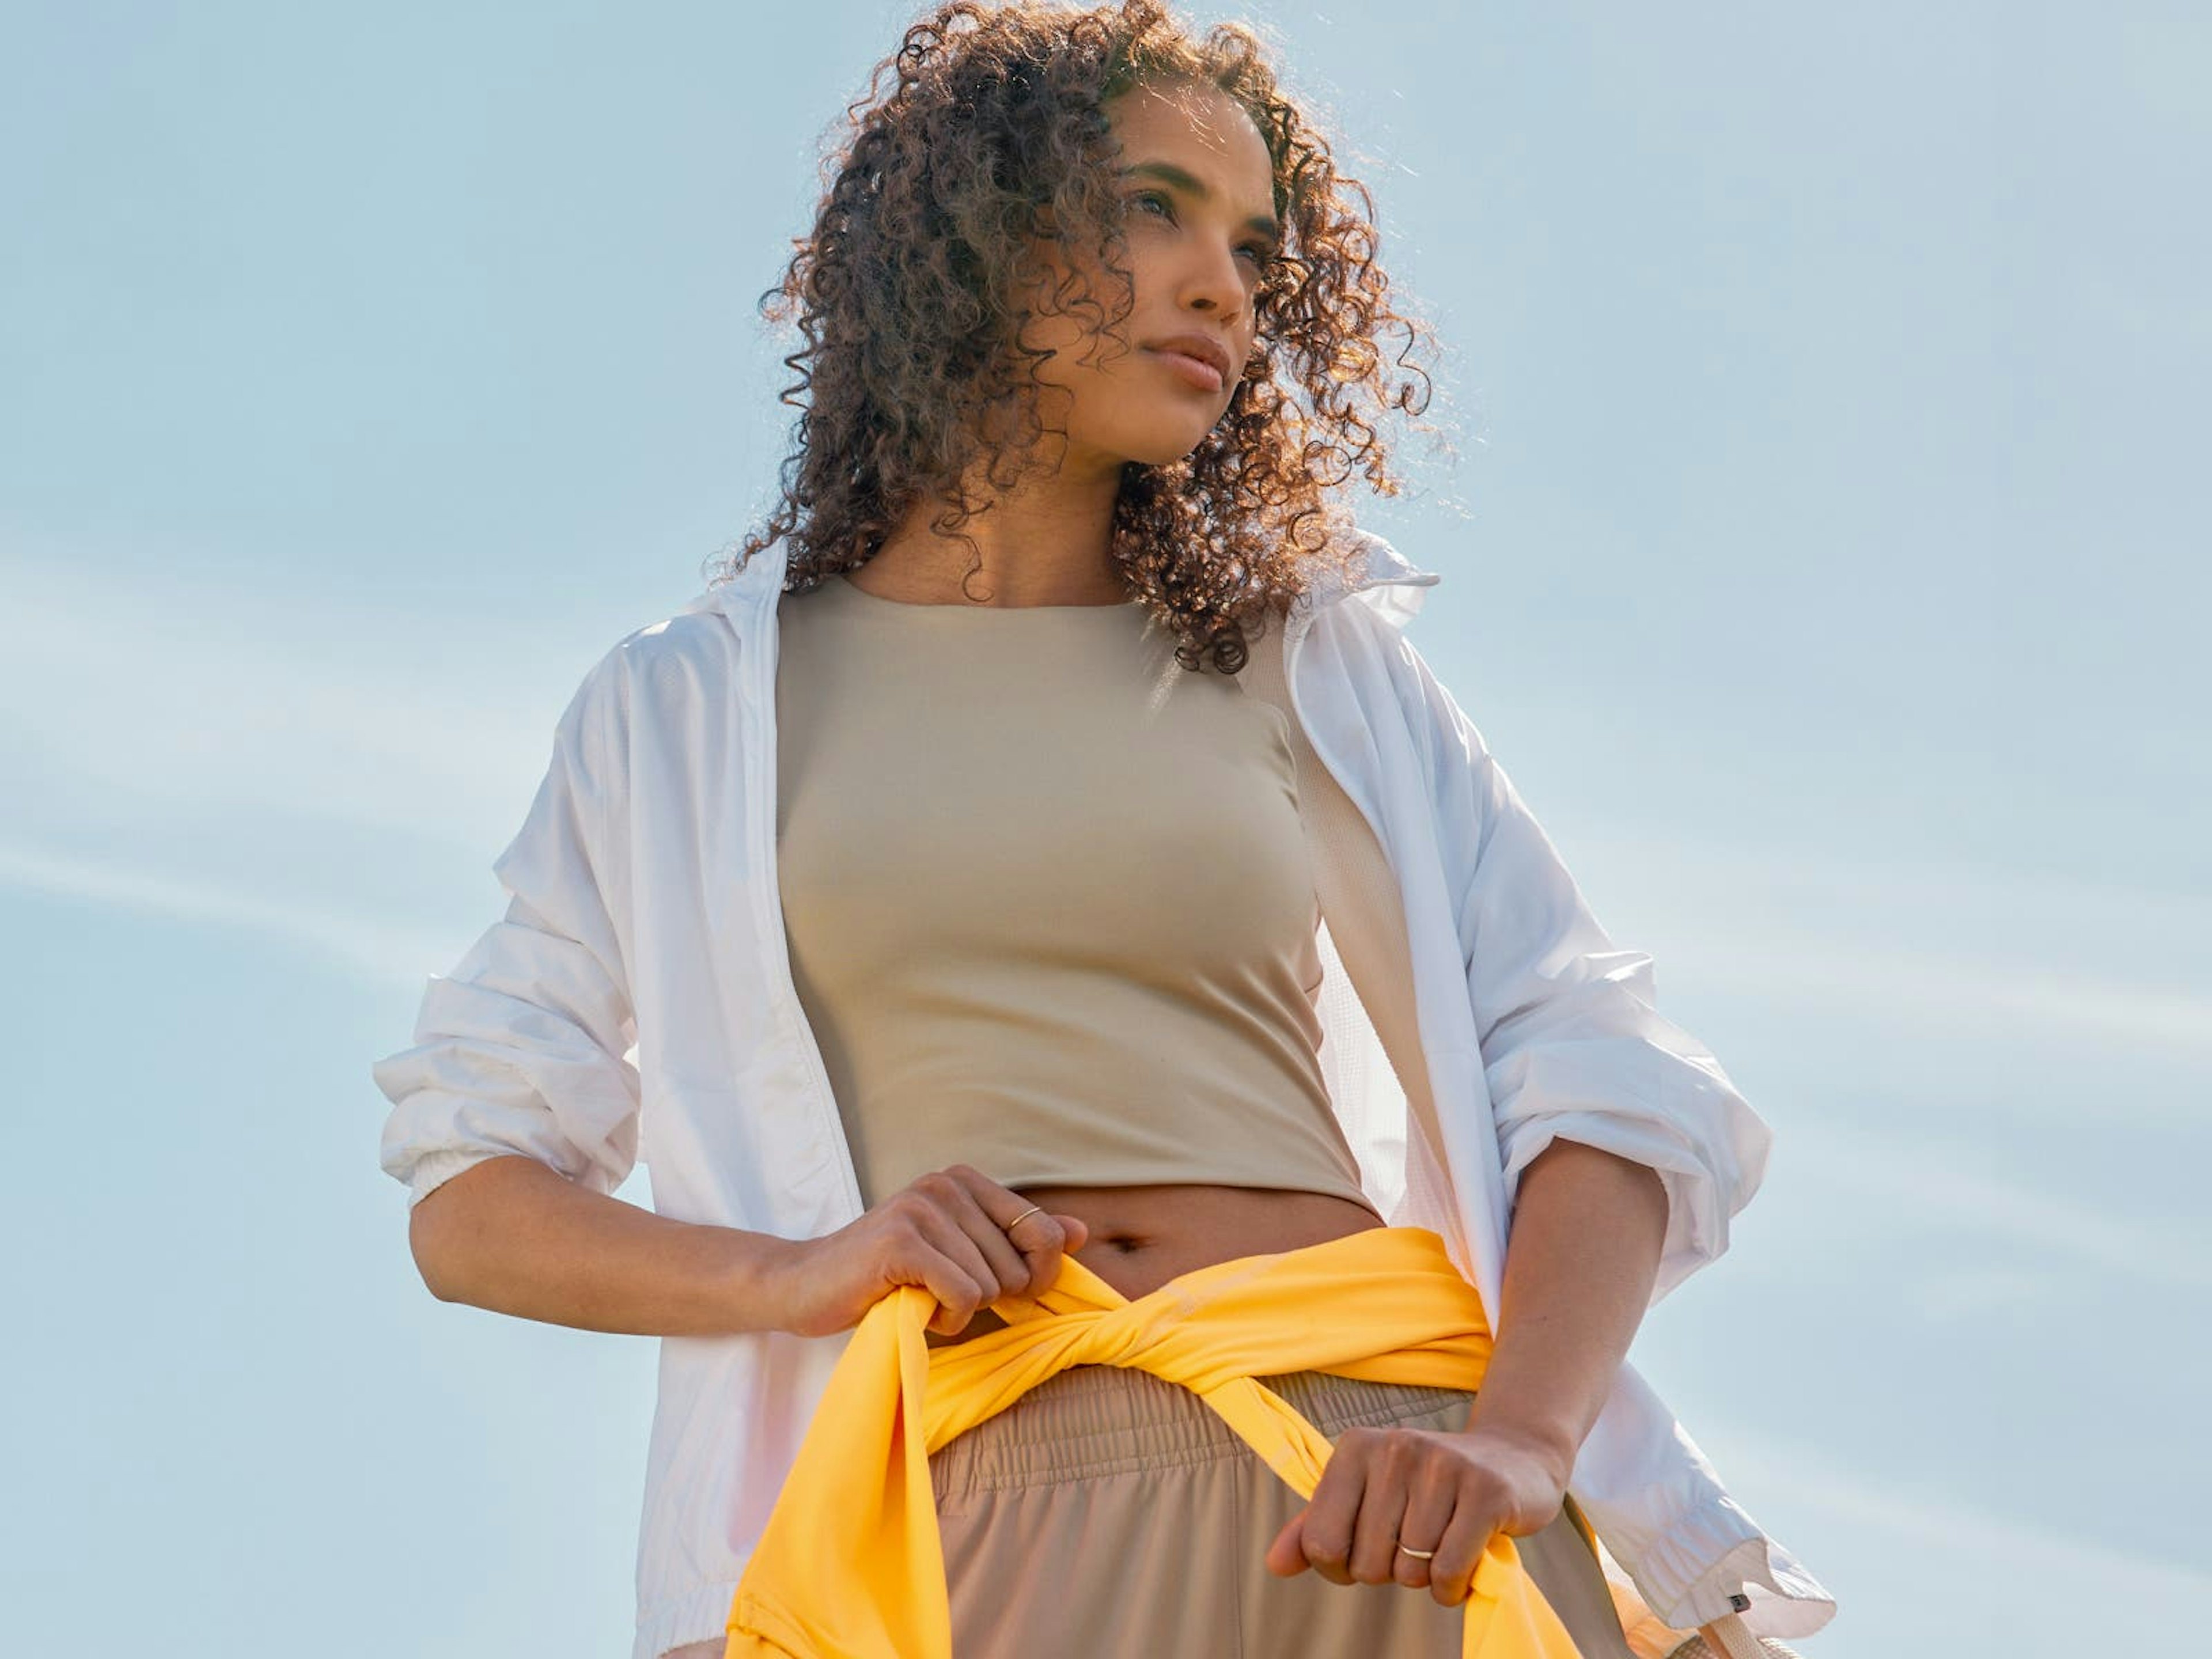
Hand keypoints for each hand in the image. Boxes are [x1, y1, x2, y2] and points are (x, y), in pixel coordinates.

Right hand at [768, 1165, 1090, 1338]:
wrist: (806, 1285)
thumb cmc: (887, 1274)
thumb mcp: (959, 1253)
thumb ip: (1019, 1239)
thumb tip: (1080, 1232)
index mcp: (965, 1180)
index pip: (1042, 1229)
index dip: (1037, 1273)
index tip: (1007, 1291)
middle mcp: (946, 1183)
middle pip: (1019, 1265)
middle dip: (991, 1297)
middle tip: (944, 1294)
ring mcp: (923, 1207)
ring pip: (991, 1285)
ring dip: (962, 1310)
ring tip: (922, 1298)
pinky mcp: (903, 1241)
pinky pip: (964, 1295)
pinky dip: (947, 1318)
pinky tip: (917, 1308)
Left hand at [1262, 1420, 1569, 1605]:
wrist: (1512, 1461)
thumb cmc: (1427, 1489)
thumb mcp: (1368, 1497)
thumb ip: (1318, 1528)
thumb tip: (1275, 1564)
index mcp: (1356, 1448)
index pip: (1320, 1540)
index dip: (1339, 1567)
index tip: (1364, 1554)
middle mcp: (1395, 1448)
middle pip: (1366, 1563)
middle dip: (1389, 1572)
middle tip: (1414, 1546)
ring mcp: (1442, 1466)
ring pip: (1409, 1570)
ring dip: (1425, 1579)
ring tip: (1441, 1546)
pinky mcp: (1485, 1492)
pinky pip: (1449, 1571)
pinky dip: (1452, 1587)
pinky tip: (1462, 1567)